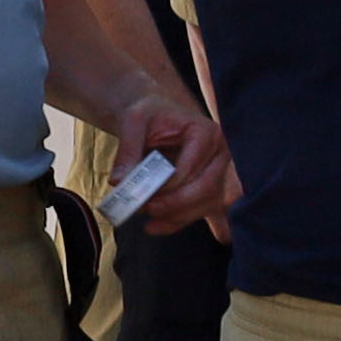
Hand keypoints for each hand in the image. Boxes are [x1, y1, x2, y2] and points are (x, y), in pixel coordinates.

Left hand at [113, 87, 242, 230]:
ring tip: (148, 223)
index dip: (168, 185)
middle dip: (175, 204)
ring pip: (207, 204)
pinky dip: (179, 221)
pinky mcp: (211, 187)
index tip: (143, 195)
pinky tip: (156, 227)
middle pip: (206, 188)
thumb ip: (128, 150)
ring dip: (178, 217)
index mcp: (206, 132)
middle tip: (145, 209)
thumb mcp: (134, 122)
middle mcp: (221, 153)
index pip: (191, 167)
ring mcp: (220, 172)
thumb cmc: (150, 113)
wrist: (158, 113)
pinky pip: (201, 210)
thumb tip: (120, 182)